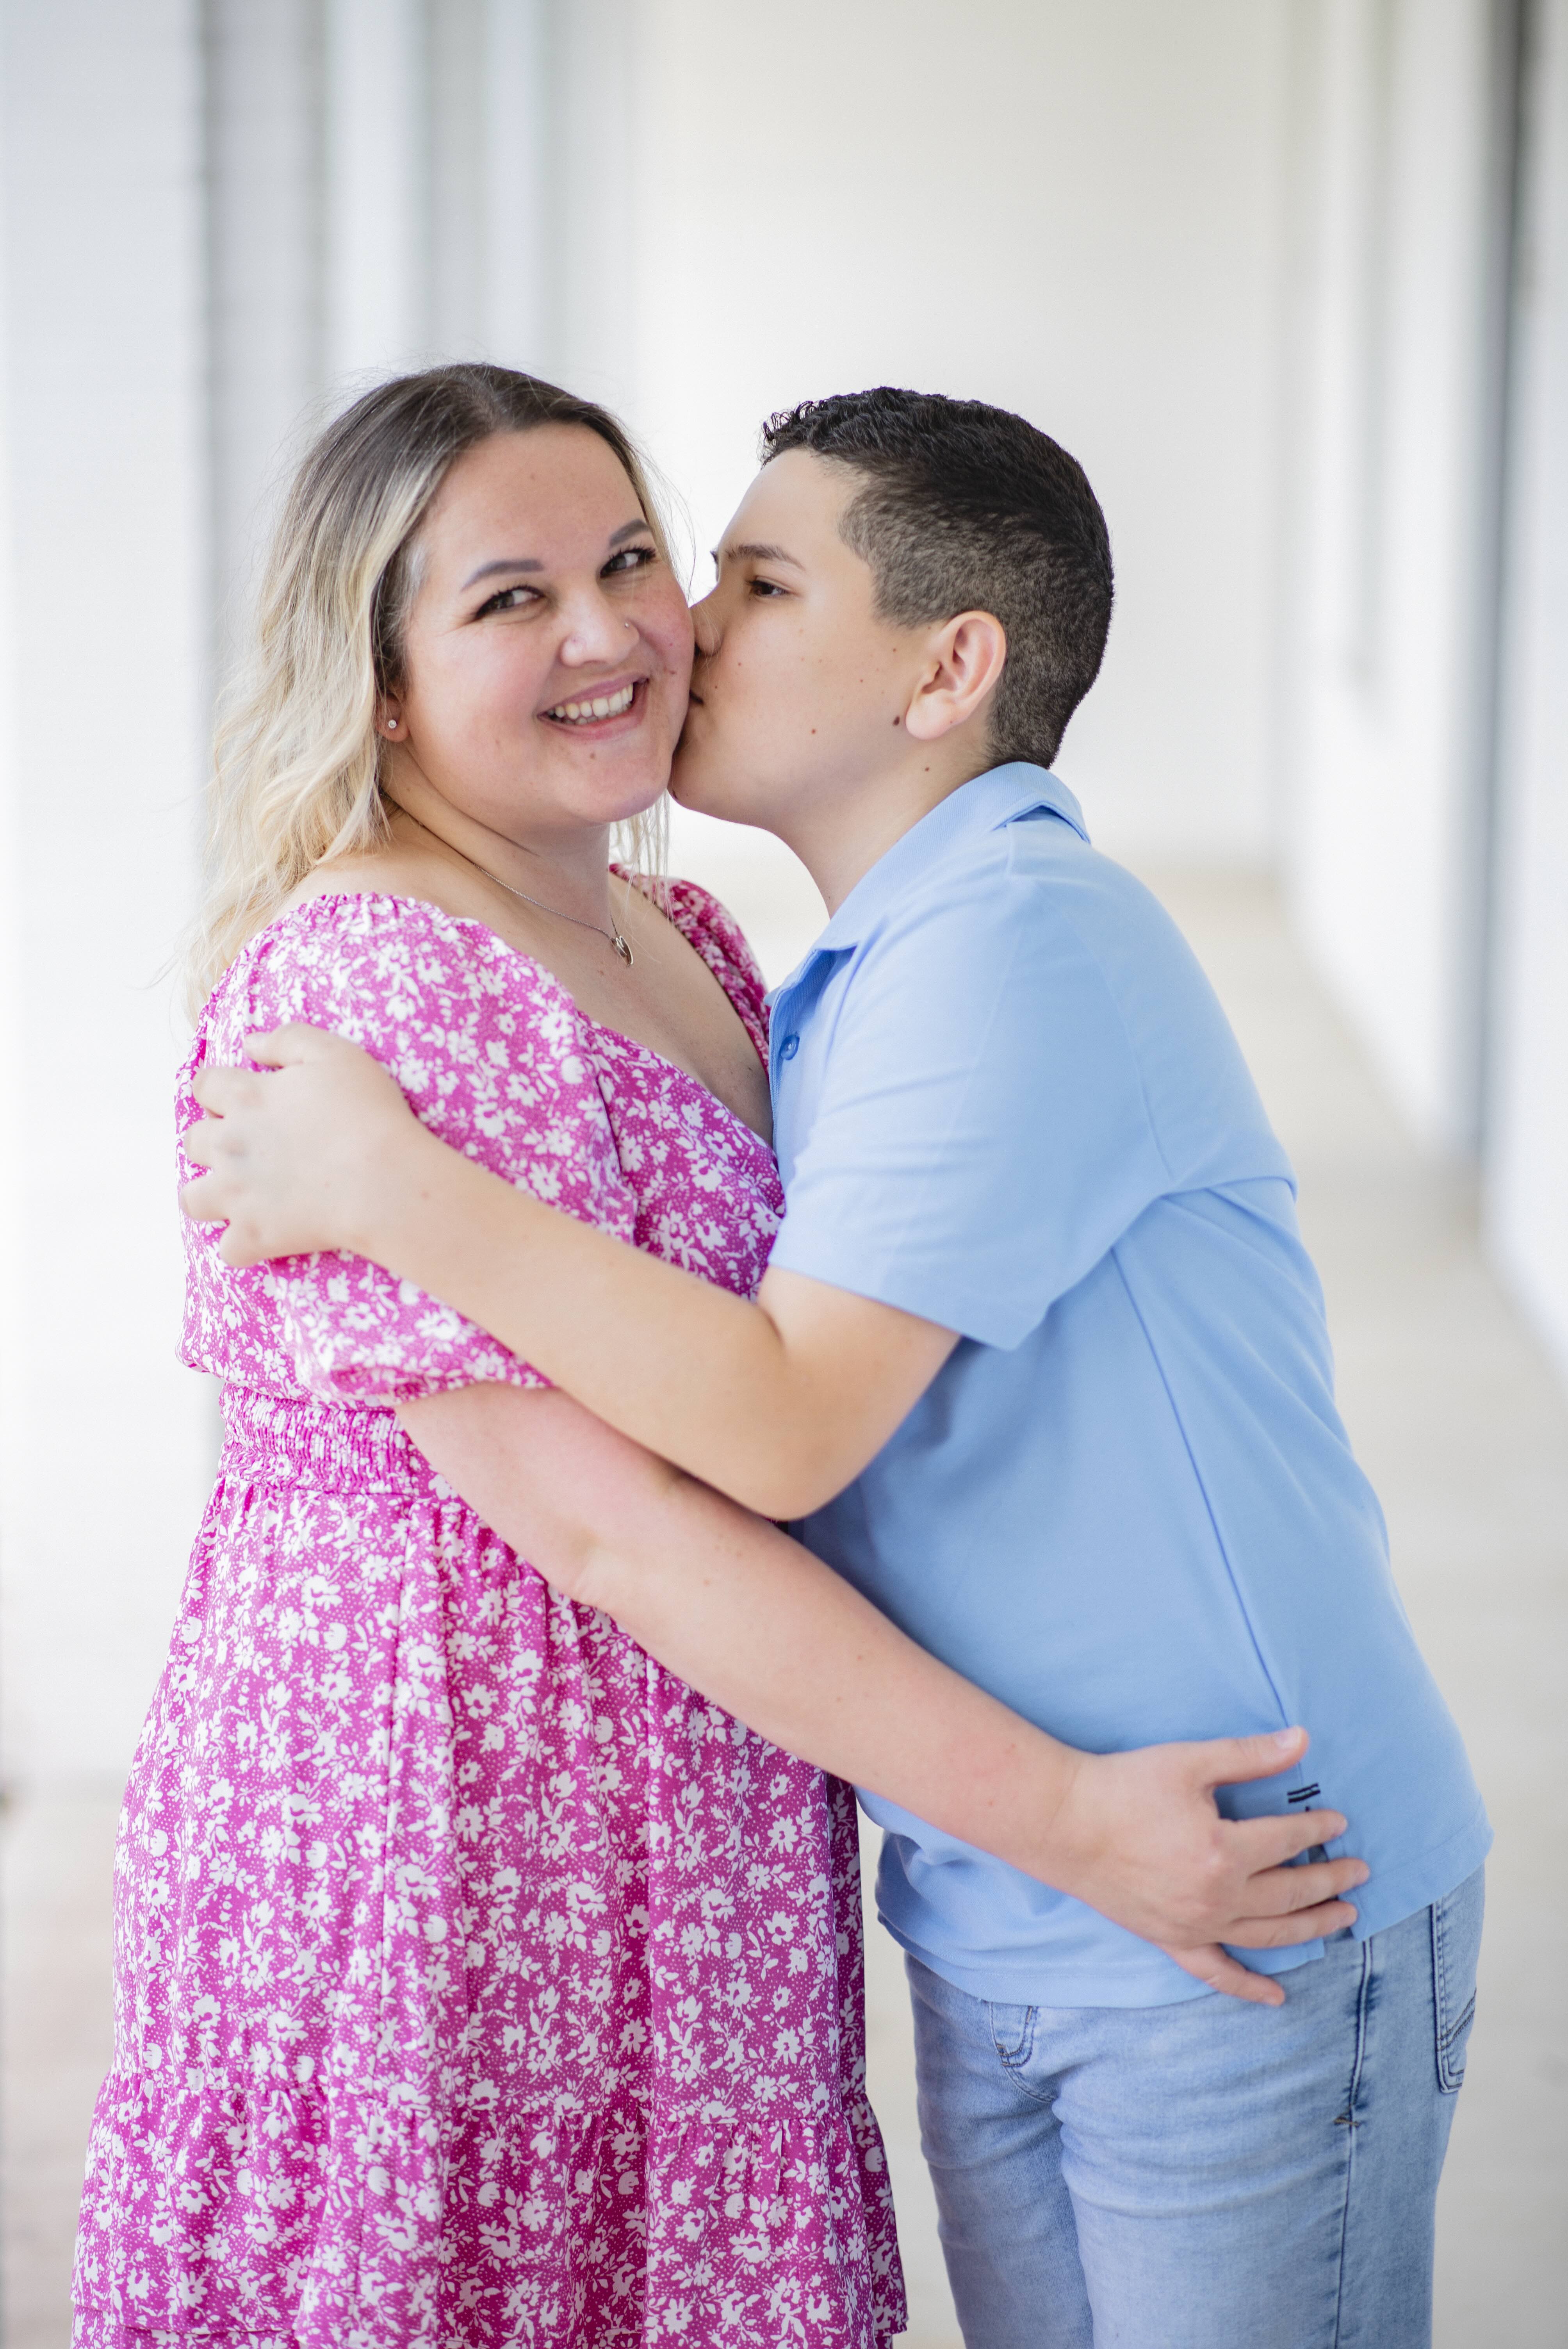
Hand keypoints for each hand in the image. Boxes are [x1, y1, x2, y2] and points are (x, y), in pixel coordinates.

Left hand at [180, 1024, 426, 1264]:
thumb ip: (286, 1039)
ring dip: (208, 1195)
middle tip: (246, 1147)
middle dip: (210, 1141)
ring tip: (237, 1195)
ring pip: (192, 1199)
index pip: (204, 1086)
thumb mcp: (334, 1053)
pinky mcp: (254, 1236)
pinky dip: (242, 1245)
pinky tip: (263, 1237)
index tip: (232, 1097)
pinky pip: (228, 1250)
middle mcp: (229, 1145)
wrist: (383, 1179)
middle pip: (192, 1141)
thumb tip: (249, 1043)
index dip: (215, 1089)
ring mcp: (236, 1194)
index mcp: (245, 1097)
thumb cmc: (367, 1112)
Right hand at [1048, 1727, 1367, 2007]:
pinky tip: (1277, 1995)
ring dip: (1312, 1928)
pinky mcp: (1171, 1940)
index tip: (1338, 1822)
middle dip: (1331, 1880)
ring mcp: (1195, 1925)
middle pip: (1290, 1892)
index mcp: (1224, 1851)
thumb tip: (1302, 1740)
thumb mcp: (1190, 1761)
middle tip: (1358, 1871)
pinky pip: (1218, 1972)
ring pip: (1269, 1935)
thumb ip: (1249, 1755)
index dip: (1318, 1829)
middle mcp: (1217, 1897)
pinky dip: (1249, 1988)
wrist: (1065, 1823)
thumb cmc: (1125, 1785)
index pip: (1288, 1840)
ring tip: (1344, 1918)